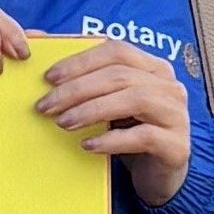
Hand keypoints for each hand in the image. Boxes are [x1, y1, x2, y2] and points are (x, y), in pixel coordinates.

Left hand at [33, 36, 194, 209]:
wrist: (158, 175)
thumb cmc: (128, 132)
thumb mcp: (106, 102)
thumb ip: (80, 73)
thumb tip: (36, 37)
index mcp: (153, 67)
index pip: (117, 51)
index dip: (81, 61)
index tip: (48, 78)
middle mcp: (169, 86)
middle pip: (120, 75)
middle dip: (77, 89)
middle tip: (46, 106)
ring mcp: (177, 115)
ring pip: (135, 100)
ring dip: (92, 110)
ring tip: (62, 123)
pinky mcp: (176, 146)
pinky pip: (144, 136)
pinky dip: (112, 139)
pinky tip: (88, 145)